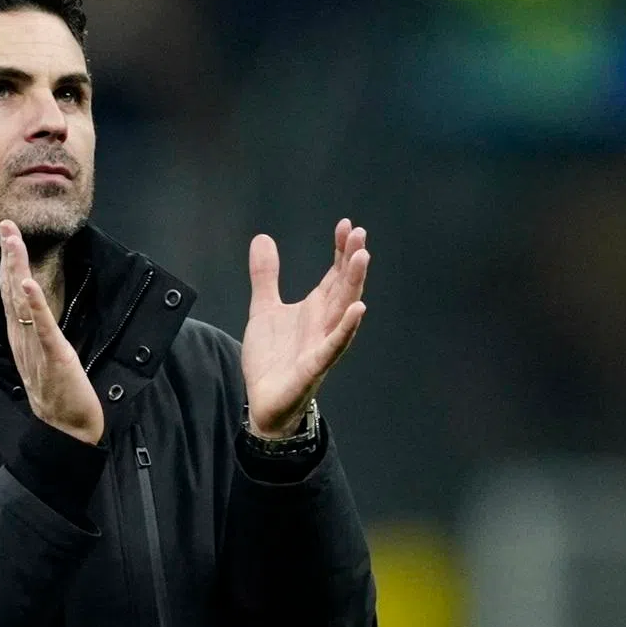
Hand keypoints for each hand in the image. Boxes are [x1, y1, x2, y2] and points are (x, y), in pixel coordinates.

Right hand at [0, 220, 103, 443]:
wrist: (67, 430)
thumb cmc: (61, 395)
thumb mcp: (45, 358)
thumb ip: (38, 335)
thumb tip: (36, 313)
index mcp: (22, 338)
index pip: (11, 293)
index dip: (8, 263)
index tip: (7, 236)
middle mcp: (22, 339)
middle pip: (10, 290)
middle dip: (9, 256)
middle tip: (6, 226)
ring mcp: (36, 347)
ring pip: (21, 302)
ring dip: (16, 269)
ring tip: (12, 242)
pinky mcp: (55, 356)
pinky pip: (43, 327)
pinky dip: (34, 304)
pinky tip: (26, 283)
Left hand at [241, 219, 369, 436]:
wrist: (263, 401)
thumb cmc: (272, 358)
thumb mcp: (264, 309)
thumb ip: (266, 276)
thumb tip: (263, 238)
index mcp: (315, 309)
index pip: (333, 274)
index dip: (340, 250)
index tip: (346, 225)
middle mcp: (324, 323)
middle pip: (343, 286)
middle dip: (352, 260)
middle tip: (359, 233)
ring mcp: (322, 344)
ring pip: (343, 310)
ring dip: (354, 284)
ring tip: (362, 257)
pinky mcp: (314, 366)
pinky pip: (334, 345)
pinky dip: (346, 328)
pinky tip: (359, 309)